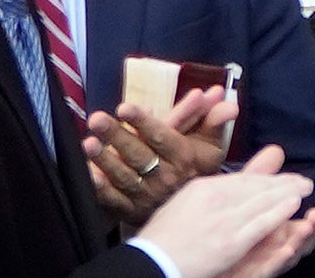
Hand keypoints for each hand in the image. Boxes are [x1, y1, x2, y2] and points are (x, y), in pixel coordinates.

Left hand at [82, 86, 234, 230]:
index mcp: (183, 158)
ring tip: (88, 143)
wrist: (189, 212)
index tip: (124, 107)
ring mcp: (147, 196)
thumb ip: (214, 121)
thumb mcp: (210, 146)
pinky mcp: (132, 210)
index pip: (161, 137)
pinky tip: (89, 175)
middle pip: (139, 155)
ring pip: (124, 177)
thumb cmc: (195, 167)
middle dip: (117, 136)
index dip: (143, 122)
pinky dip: (101, 189)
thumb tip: (227, 101)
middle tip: (97, 119)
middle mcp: (165, 177)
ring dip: (105, 160)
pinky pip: (114, 201)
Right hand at [135, 153, 314, 277]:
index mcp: (202, 188)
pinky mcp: (231, 240)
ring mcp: (224, 219)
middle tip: (302, 181)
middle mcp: (215, 197)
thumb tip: (216, 190)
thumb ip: (204, 196)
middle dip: (282, 183)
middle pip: (256, 186)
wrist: (152, 263)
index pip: (242, 180)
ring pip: (263, 200)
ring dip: (287, 192)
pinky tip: (294, 205)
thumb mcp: (181, 207)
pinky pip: (261, 222)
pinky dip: (280, 211)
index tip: (280, 178)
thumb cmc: (161, 241)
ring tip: (305, 188)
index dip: (265, 179)